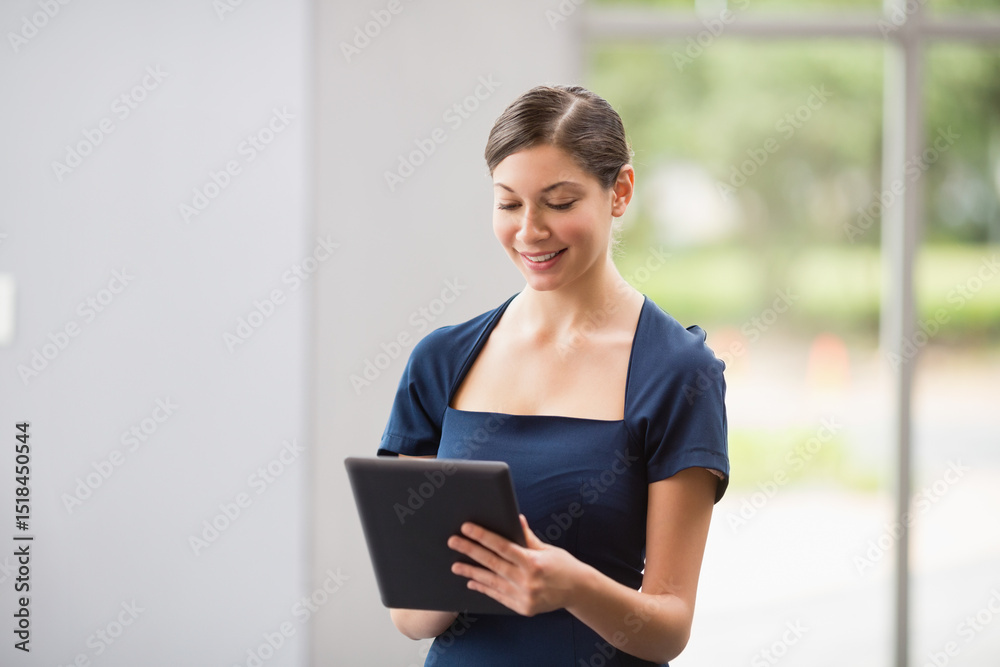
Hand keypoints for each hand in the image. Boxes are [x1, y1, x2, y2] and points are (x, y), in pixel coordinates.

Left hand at [447, 514, 586, 616]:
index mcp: (533, 562)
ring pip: (491, 582)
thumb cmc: (563, 565)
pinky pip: (498, 596)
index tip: (467, 528)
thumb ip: (527, 537)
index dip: (483, 536)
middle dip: (470, 551)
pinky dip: (484, 588)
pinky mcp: (523, 608)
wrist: (579, 592)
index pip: (502, 546)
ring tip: (455, 565)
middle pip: (492, 563)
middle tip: (453, 542)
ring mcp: (524, 597)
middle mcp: (527, 581)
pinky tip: (472, 581)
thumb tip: (515, 518)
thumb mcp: (547, 549)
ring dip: (471, 572)